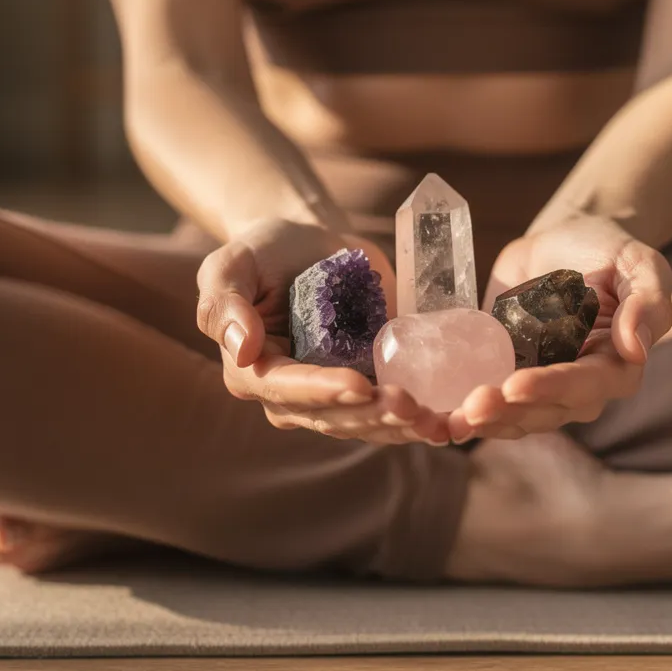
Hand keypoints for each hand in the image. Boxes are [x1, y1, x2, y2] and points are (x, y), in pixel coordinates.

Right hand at [197, 218, 448, 444]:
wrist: (312, 244)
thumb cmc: (265, 250)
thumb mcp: (233, 262)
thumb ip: (224, 301)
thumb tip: (240, 347)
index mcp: (253, 372)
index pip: (288, 390)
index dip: (325, 391)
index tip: (361, 385)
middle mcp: (291, 396)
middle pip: (332, 416)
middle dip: (372, 415)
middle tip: (411, 405)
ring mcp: (333, 396)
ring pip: (365, 424)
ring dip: (400, 427)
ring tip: (435, 420)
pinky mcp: (369, 386)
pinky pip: (391, 414)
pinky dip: (419, 421)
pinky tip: (448, 423)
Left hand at [447, 216, 671, 440]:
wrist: (560, 241)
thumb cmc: (607, 250)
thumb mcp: (638, 262)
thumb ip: (647, 299)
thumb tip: (637, 346)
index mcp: (616, 365)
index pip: (587, 386)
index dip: (552, 389)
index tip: (516, 385)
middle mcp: (577, 387)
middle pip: (545, 412)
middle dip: (508, 412)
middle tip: (473, 405)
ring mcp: (538, 385)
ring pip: (513, 417)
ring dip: (483, 422)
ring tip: (451, 419)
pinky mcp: (504, 375)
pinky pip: (487, 403)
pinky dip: (461, 414)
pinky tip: (435, 418)